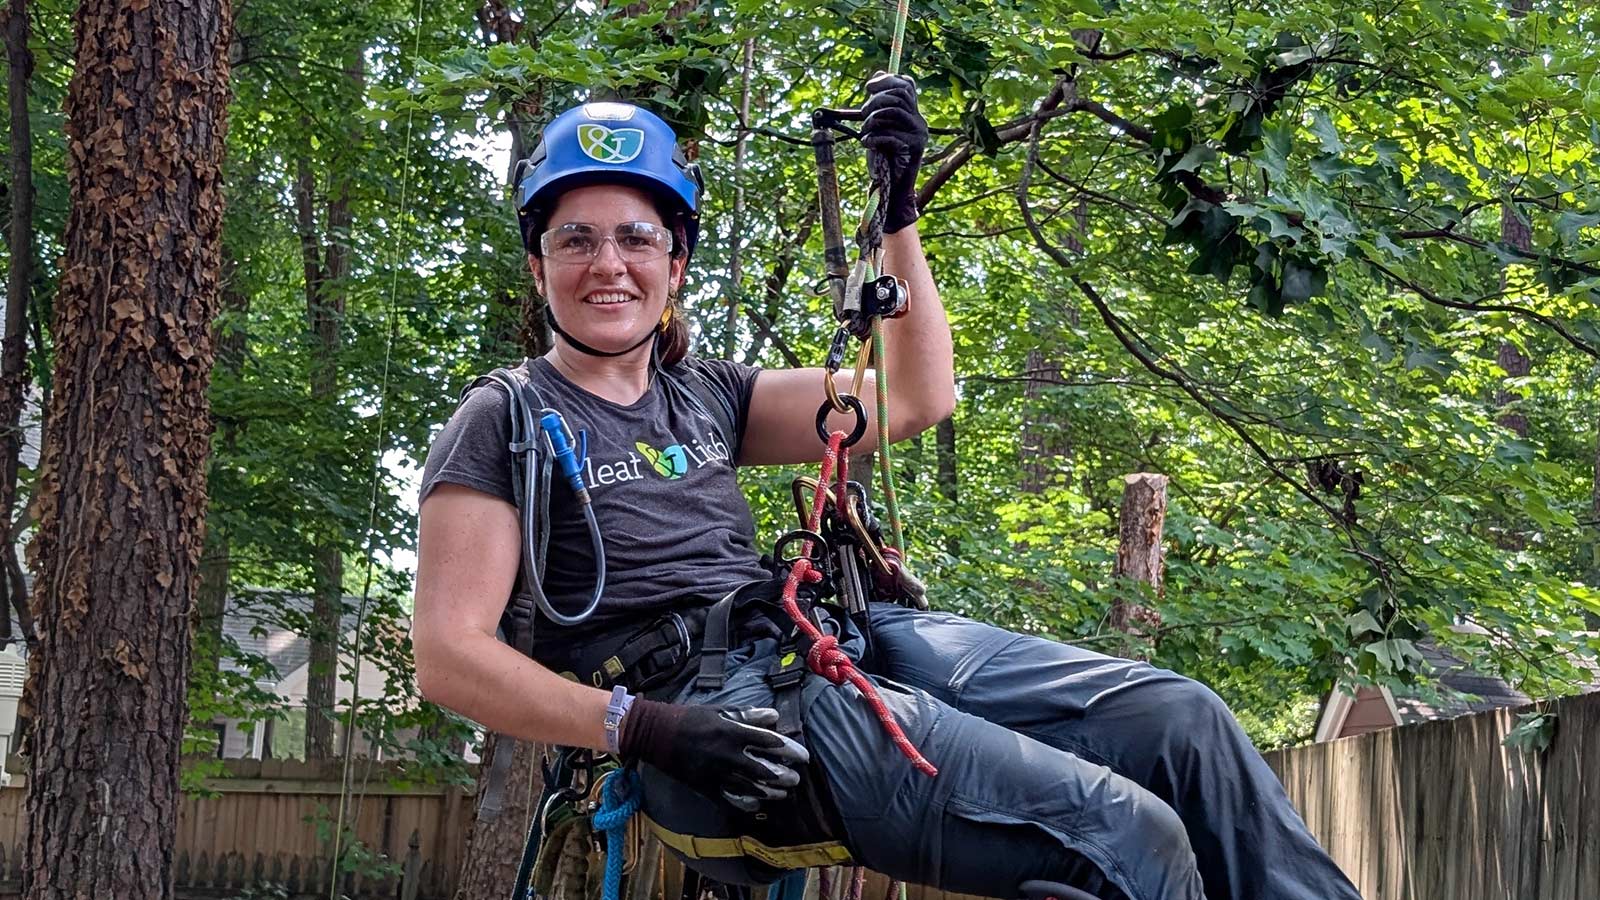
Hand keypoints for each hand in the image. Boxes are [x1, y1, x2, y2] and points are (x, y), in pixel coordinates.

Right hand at [620, 700, 808, 812]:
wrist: (657, 734)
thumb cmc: (690, 718)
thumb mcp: (719, 711)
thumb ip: (747, 715)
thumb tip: (773, 716)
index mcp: (732, 732)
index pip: (769, 742)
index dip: (789, 750)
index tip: (803, 756)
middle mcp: (727, 755)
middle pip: (764, 770)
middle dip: (783, 776)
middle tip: (795, 778)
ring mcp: (716, 774)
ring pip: (751, 788)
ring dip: (770, 792)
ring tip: (782, 793)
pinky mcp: (706, 787)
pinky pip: (730, 800)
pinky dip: (746, 804)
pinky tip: (757, 805)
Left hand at [861, 72, 927, 233]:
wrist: (892, 189)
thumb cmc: (882, 159)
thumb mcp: (877, 128)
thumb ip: (878, 107)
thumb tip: (875, 78)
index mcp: (911, 114)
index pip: (906, 84)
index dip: (887, 80)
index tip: (868, 88)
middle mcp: (919, 121)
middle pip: (900, 93)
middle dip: (875, 100)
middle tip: (862, 115)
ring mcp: (919, 134)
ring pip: (894, 111)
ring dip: (873, 120)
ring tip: (865, 133)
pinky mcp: (915, 147)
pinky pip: (891, 133)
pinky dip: (874, 137)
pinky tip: (867, 144)